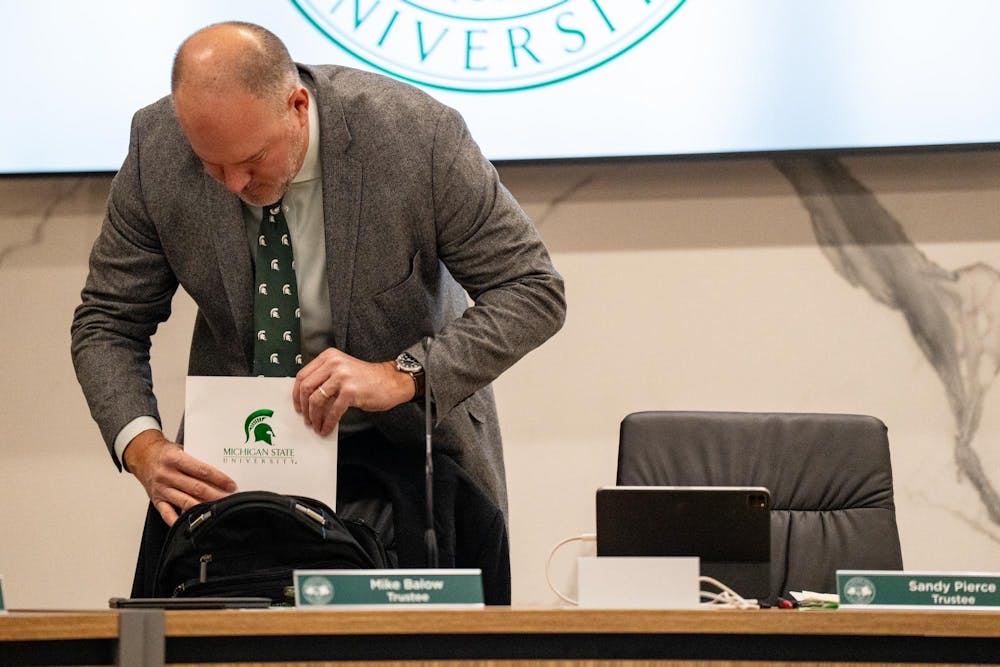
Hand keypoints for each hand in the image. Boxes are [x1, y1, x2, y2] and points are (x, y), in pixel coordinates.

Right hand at [123, 429, 237, 525]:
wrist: (142, 456)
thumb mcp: (180, 450)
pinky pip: (168, 514)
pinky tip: (191, 523)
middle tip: (229, 499)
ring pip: (186, 501)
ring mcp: (161, 489)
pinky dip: (178, 521)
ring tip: (218, 509)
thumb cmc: (165, 453)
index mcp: (174, 459)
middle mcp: (166, 475)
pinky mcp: (157, 501)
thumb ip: (196, 461)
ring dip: (203, 507)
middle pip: (196, 488)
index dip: (219, 478)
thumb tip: (219, 474)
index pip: (201, 470)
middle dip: (216, 494)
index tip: (231, 485)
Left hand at [293, 348, 414, 435]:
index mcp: (329, 357)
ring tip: (316, 425)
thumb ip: (324, 377)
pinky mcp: (350, 391)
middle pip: (306, 387)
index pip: (302, 375)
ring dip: (314, 417)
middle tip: (306, 418)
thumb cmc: (367, 378)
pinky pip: (332, 411)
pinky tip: (327, 428)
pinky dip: (327, 423)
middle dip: (303, 407)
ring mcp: (342, 377)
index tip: (297, 405)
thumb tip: (305, 397)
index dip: (296, 394)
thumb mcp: (342, 369)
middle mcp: (334, 364)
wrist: (391, 381)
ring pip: (316, 400)